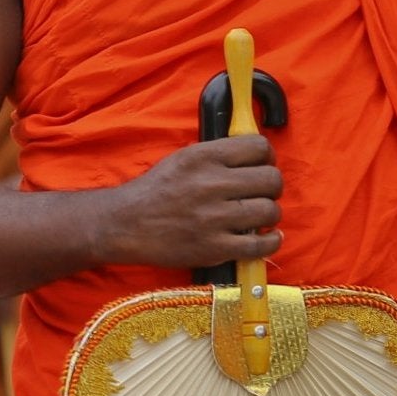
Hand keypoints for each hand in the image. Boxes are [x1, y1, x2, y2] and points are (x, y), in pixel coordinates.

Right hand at [97, 137, 282, 269]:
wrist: (124, 224)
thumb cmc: (154, 190)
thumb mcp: (181, 158)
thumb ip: (217, 155)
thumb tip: (255, 155)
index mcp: (202, 157)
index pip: (259, 147)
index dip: (266, 158)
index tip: (260, 167)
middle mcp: (211, 184)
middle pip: (272, 179)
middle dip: (271, 187)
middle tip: (260, 193)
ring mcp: (214, 218)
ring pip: (270, 211)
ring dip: (269, 214)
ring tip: (257, 216)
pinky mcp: (214, 247)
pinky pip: (261, 244)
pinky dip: (271, 241)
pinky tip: (266, 236)